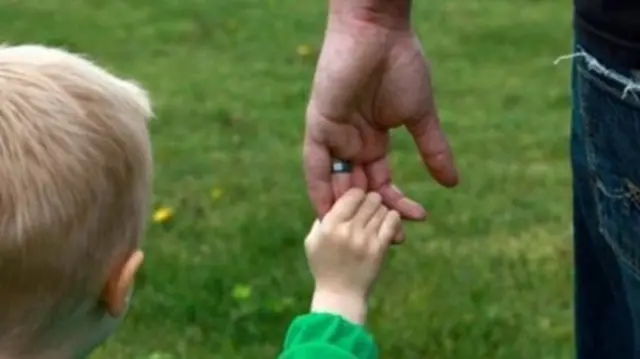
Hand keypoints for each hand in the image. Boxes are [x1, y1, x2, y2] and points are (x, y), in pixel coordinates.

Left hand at [303, 6, 457, 222]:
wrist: (381, 33)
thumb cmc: (402, 66)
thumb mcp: (420, 117)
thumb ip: (432, 150)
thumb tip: (453, 183)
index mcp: (372, 140)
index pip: (381, 182)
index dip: (396, 205)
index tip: (417, 222)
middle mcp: (350, 143)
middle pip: (359, 190)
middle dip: (374, 216)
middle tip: (394, 242)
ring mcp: (334, 136)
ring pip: (336, 183)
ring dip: (349, 211)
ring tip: (365, 238)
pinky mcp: (319, 125)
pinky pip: (314, 165)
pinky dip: (320, 189)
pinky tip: (329, 216)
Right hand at [305, 189, 400, 323]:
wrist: (340, 294)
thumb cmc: (324, 267)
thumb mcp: (312, 241)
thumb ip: (322, 219)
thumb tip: (336, 199)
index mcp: (329, 225)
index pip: (351, 194)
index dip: (357, 194)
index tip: (358, 200)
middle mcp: (347, 229)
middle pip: (370, 199)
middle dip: (372, 201)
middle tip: (370, 207)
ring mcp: (365, 239)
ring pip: (382, 209)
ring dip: (382, 210)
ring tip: (377, 217)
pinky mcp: (379, 249)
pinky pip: (392, 222)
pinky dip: (393, 219)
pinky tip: (388, 223)